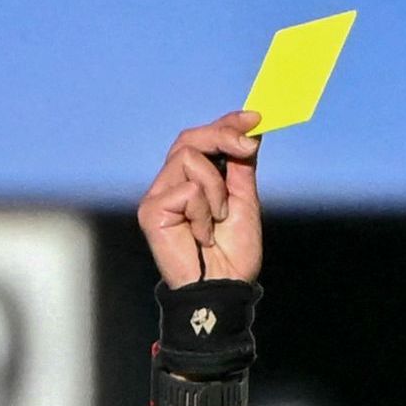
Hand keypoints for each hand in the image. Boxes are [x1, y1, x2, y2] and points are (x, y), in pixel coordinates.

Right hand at [138, 111, 265, 288]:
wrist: (224, 287)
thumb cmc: (233, 253)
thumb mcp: (244, 200)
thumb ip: (241, 166)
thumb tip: (250, 130)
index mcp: (191, 180)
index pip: (201, 139)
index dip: (225, 123)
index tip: (254, 118)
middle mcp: (170, 183)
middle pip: (189, 138)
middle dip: (222, 136)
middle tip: (248, 147)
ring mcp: (158, 196)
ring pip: (189, 158)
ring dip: (216, 188)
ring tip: (219, 218)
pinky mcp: (151, 210)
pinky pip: (187, 189)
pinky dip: (204, 211)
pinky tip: (202, 234)